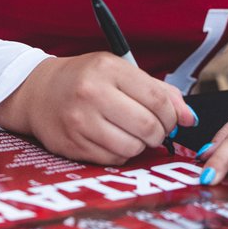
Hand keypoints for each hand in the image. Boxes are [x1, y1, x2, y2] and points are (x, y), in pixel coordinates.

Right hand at [0, 53, 194, 164]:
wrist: (38, 91)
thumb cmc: (85, 79)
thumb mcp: (119, 71)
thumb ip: (157, 91)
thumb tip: (189, 118)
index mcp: (108, 69)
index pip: (158, 99)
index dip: (173, 115)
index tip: (171, 118)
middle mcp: (92, 94)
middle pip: (148, 127)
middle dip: (160, 133)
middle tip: (155, 129)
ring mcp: (80, 121)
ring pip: (132, 148)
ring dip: (141, 146)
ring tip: (133, 133)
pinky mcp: (72, 145)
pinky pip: (113, 159)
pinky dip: (121, 154)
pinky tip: (114, 139)